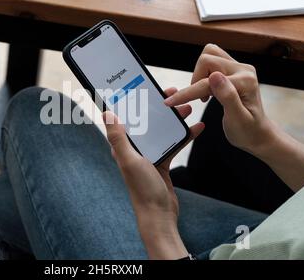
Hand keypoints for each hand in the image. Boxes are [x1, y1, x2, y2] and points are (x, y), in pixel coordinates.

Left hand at [102, 96, 203, 258]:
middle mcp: (134, 149)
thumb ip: (118, 138)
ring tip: (187, 108)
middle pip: (147, 121)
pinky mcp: (162, 162)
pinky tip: (196, 128)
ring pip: (162, 130)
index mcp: (123, 146)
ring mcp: (149, 155)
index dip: (135, 102)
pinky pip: (174, 143)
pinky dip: (184, 136)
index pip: (127, 118)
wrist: (159, 214)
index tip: (145, 89)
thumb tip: (106, 113)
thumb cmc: (142, 190)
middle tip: (172, 94)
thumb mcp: (130, 160)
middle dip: (159, 107)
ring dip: (173, 119)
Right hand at [164, 43, 275, 155]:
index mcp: (245, 81)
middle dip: (195, 79)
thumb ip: (227, 97)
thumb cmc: (248, 132)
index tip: (170, 102)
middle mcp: (243, 69)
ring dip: (199, 74)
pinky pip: (212, 62)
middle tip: (199, 99)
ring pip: (209, 56)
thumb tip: (214, 76)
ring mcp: (239, 68)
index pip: (207, 81)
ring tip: (204, 95)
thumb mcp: (237, 120)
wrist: (258, 134)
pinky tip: (208, 92)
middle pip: (207, 59)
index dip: (188, 92)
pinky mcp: (233, 70)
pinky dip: (203, 75)